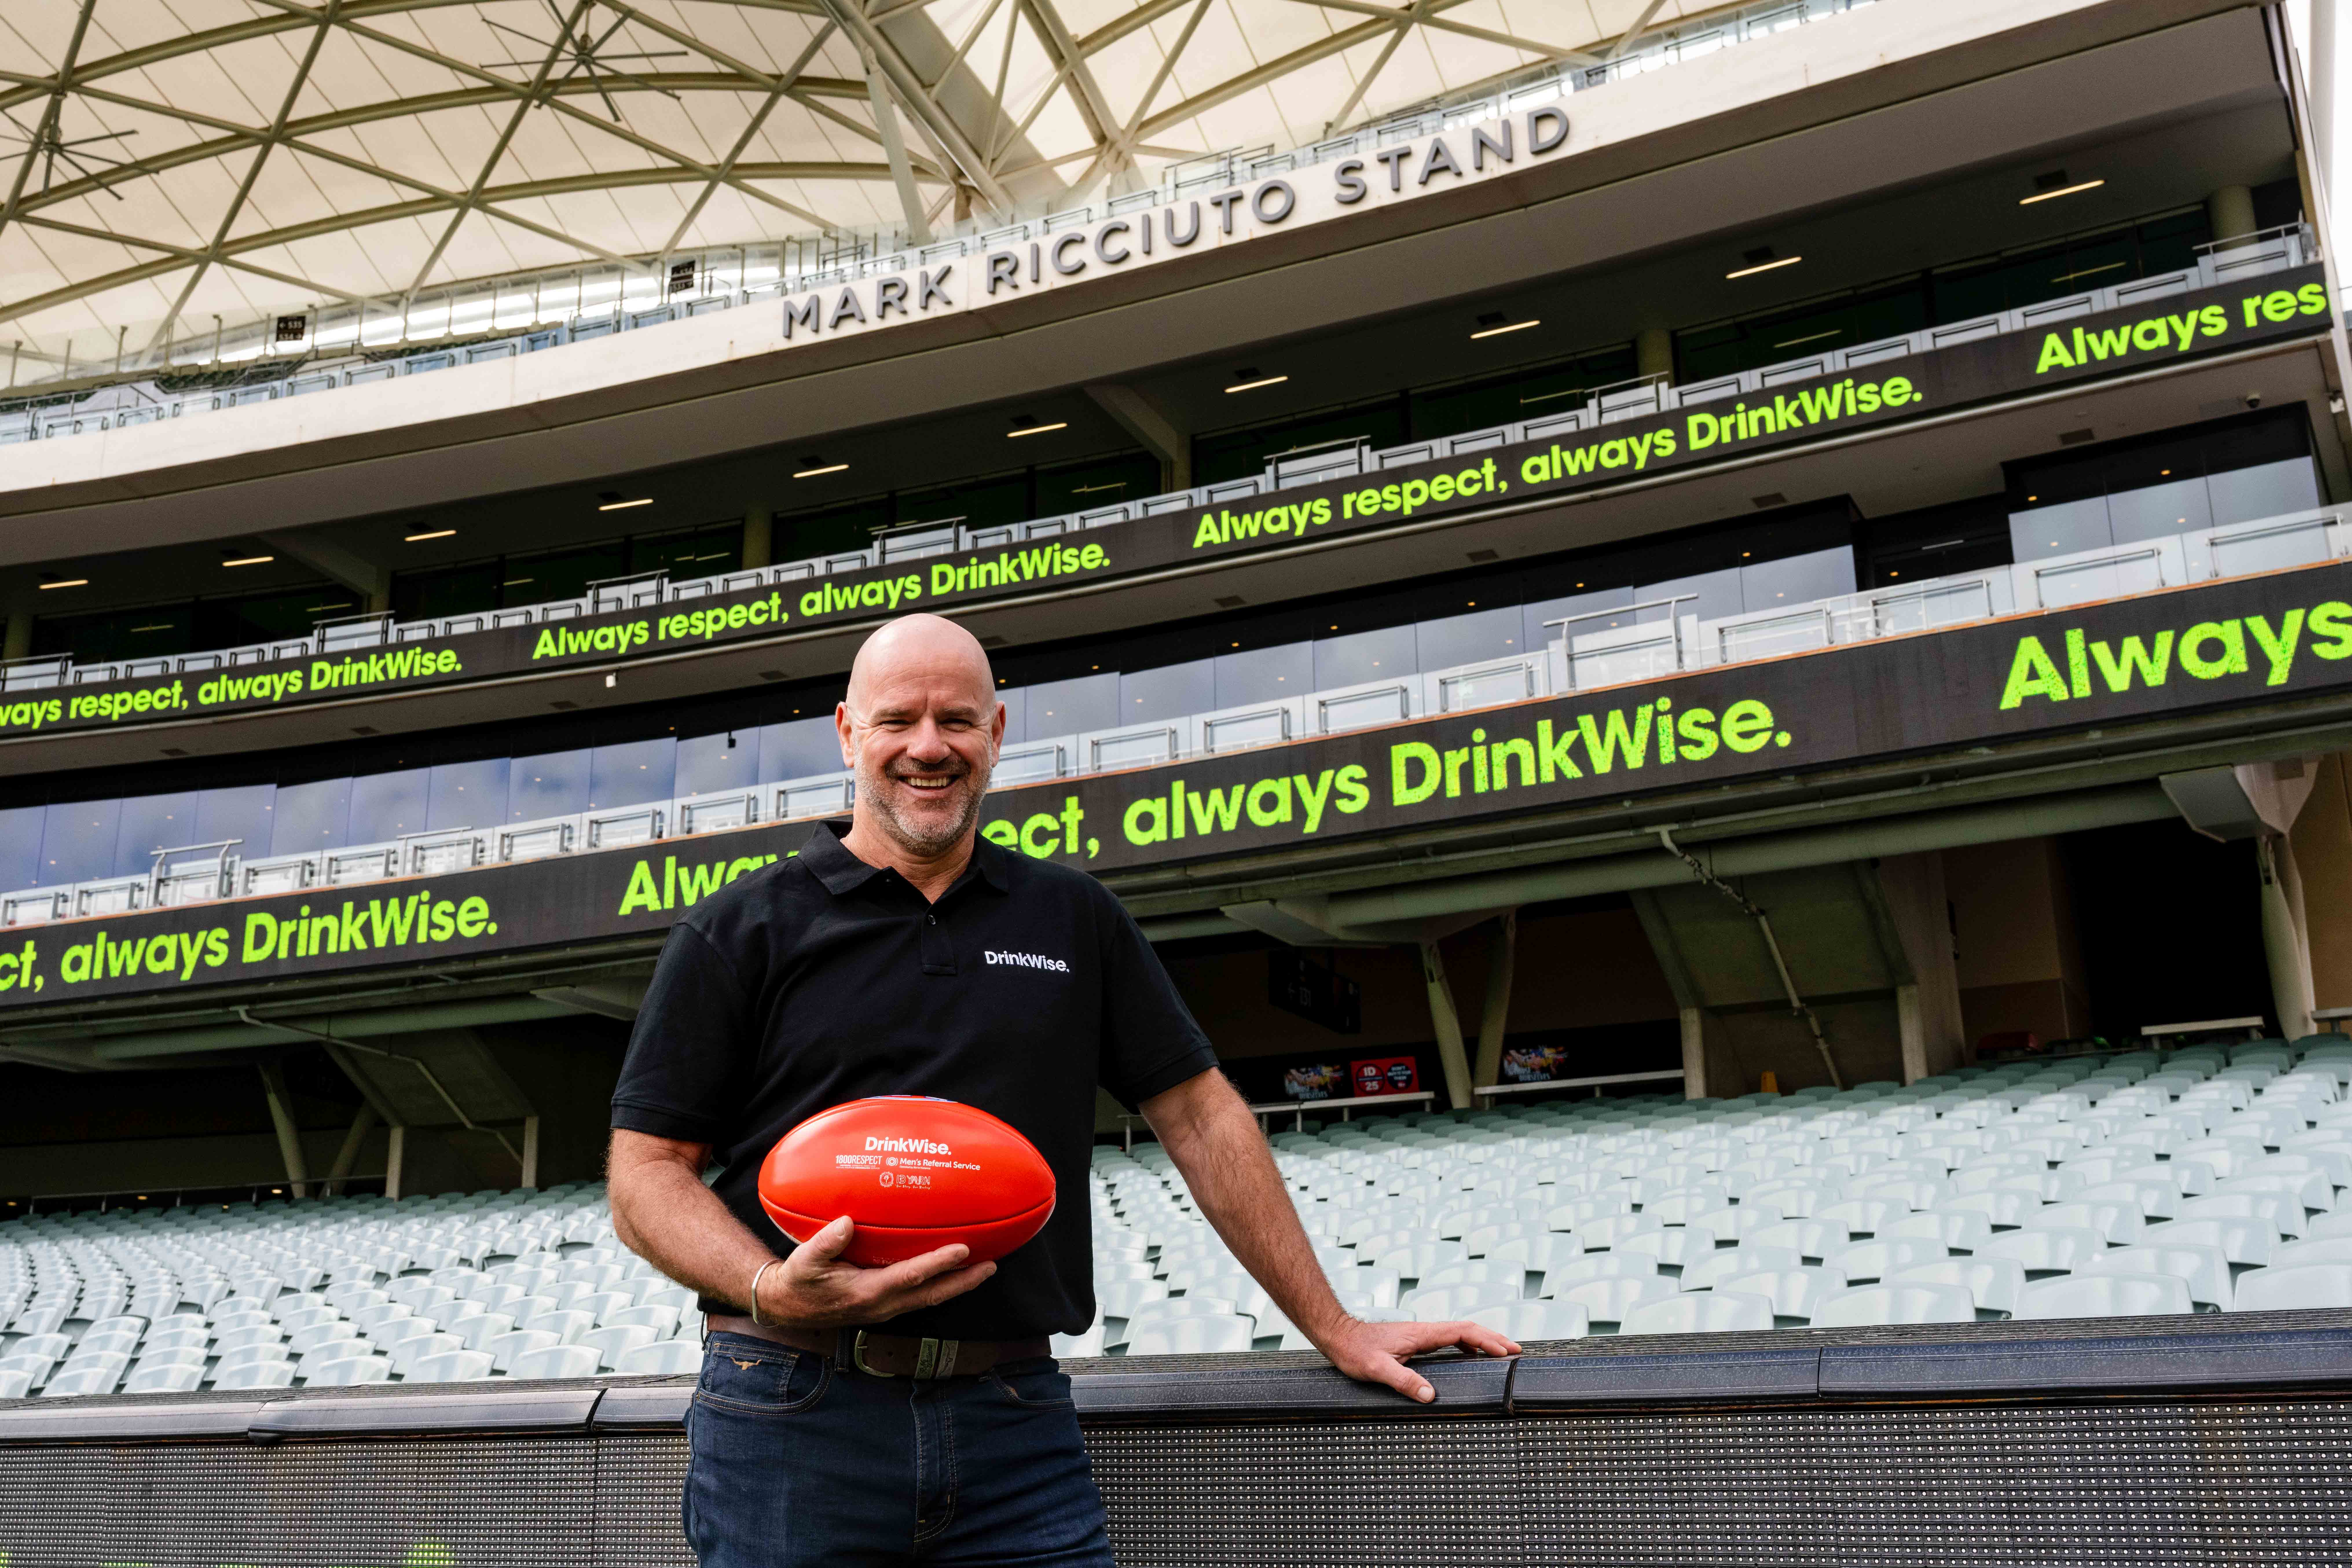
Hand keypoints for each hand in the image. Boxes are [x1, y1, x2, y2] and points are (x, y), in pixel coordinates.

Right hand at [755, 1217, 994, 1327]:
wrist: (788, 1307)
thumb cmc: (799, 1281)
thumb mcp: (804, 1262)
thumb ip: (825, 1243)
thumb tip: (846, 1222)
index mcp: (866, 1293)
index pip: (910, 1277)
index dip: (937, 1263)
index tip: (962, 1248)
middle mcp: (882, 1304)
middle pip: (932, 1295)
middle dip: (964, 1282)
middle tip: (992, 1266)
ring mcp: (886, 1308)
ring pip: (930, 1298)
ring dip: (958, 1285)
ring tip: (985, 1268)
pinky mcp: (886, 1304)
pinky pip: (921, 1296)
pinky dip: (941, 1284)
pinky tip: (954, 1272)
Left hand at [1312, 1317, 1519, 1402]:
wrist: (1339, 1336)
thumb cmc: (1355, 1351)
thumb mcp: (1377, 1369)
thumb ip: (1403, 1380)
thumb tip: (1430, 1395)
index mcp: (1422, 1334)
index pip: (1463, 1332)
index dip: (1488, 1340)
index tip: (1507, 1350)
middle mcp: (1425, 1332)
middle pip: (1467, 1330)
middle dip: (1493, 1339)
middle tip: (1516, 1351)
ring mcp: (1421, 1335)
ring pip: (1459, 1334)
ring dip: (1481, 1341)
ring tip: (1501, 1354)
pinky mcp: (1415, 1342)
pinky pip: (1448, 1340)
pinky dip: (1466, 1345)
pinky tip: (1469, 1357)